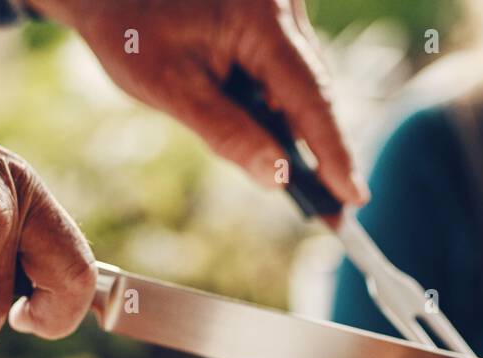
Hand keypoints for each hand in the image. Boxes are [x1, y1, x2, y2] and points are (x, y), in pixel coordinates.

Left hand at [39, 0, 366, 204]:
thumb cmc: (129, 30)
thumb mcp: (171, 88)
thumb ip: (228, 134)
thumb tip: (278, 179)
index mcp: (261, 19)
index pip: (310, 96)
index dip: (334, 152)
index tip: (354, 197)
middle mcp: (283, 7)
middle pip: (312, 91)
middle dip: (317, 151)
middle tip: (333, 212)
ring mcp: (281, 10)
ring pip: (301, 84)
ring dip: (290, 129)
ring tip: (286, 170)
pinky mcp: (273, 17)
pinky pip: (285, 71)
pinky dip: (277, 107)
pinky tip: (259, 130)